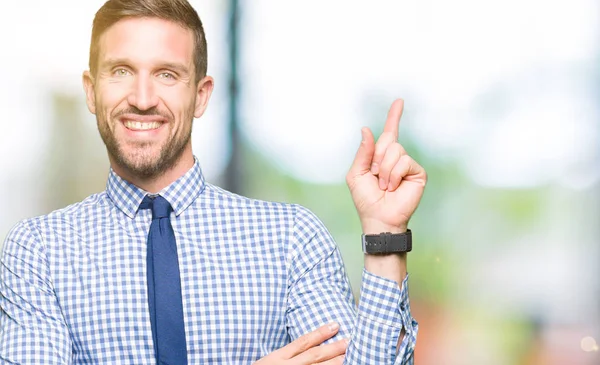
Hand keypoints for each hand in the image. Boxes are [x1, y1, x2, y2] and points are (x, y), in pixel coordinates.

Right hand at [253, 323, 346, 364]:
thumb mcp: (270, 360)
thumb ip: (287, 353)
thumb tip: (308, 344)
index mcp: (278, 358)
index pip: (302, 343)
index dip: (320, 333)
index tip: (336, 324)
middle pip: (314, 356)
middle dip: (334, 349)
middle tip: (351, 341)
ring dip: (334, 363)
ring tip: (350, 356)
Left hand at [346, 99, 426, 233]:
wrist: (378, 218)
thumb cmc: (366, 199)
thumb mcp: (356, 173)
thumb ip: (363, 152)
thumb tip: (367, 129)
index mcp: (381, 156)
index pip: (389, 132)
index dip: (394, 116)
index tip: (399, 101)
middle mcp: (396, 158)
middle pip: (387, 140)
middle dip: (376, 158)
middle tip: (375, 176)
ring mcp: (408, 165)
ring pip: (395, 151)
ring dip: (384, 170)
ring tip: (385, 185)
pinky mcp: (417, 173)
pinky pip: (404, 162)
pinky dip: (394, 175)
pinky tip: (393, 187)